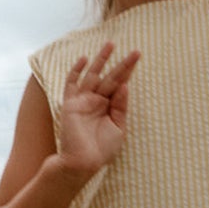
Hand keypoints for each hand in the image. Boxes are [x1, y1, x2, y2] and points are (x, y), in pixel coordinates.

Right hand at [57, 42, 139, 176]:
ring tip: (111, 45)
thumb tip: (124, 85)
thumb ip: (121, 106)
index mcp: (109, 107)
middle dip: (122, 64)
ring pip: (93, 75)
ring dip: (101, 60)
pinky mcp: (71, 104)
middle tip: (136, 51)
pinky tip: (84, 59)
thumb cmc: (101, 150)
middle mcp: (96, 101)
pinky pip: (72, 84)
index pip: (120, 84)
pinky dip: (76, 71)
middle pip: (110, 77)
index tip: (137, 57)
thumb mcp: (119, 128)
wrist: (83, 162)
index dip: (128, 71)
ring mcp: (83, 101)